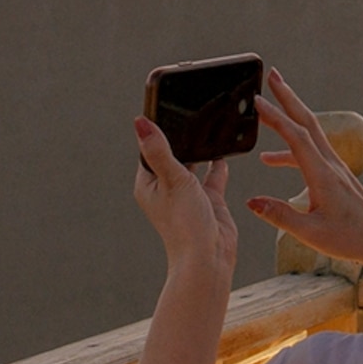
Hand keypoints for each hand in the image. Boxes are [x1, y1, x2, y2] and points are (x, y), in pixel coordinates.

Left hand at [132, 117, 236, 287]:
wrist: (209, 257)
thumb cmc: (184, 224)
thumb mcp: (172, 179)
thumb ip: (159, 150)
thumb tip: (140, 123)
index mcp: (148, 183)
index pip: (149, 149)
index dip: (155, 130)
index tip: (163, 106)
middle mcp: (166, 187)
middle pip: (172, 153)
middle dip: (180, 136)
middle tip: (188, 110)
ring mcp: (187, 193)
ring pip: (192, 163)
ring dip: (199, 148)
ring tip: (206, 126)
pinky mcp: (208, 199)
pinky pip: (212, 176)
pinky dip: (216, 164)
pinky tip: (222, 152)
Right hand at [246, 66, 362, 275]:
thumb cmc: (351, 239)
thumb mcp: (311, 233)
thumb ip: (279, 216)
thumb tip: (251, 201)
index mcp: (322, 176)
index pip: (296, 137)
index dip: (276, 117)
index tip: (258, 100)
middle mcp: (330, 165)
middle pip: (306, 121)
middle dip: (288, 97)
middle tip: (272, 75)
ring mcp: (334, 168)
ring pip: (309, 133)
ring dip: (289, 116)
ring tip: (267, 107)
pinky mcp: (335, 175)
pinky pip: (308, 153)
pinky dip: (288, 150)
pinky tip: (270, 159)